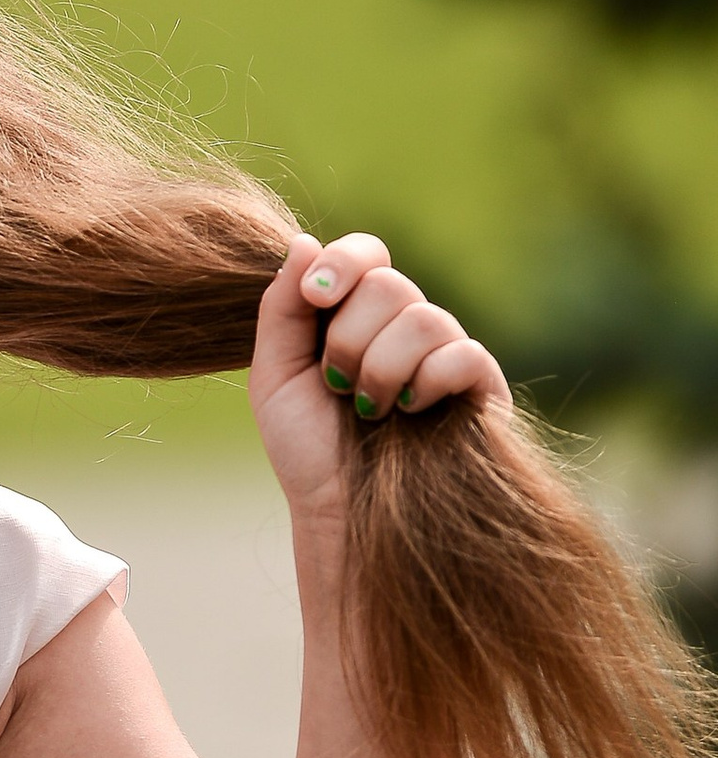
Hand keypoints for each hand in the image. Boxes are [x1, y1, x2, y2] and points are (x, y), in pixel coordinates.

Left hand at [251, 230, 509, 521]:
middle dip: (349, 338)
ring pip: (424, 318)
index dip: (342, 264)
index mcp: (358, 316)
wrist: (340, 515)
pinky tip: (411, 411)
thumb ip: (282, 308)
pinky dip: (427, 381)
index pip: (367, 254)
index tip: (316, 299)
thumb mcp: (275, 376)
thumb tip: (304, 241)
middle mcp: (406, 327)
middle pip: (389, 284)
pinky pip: (464, 354)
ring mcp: (447, 355)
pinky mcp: (482, 388)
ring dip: (381, 369)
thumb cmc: (308, 451)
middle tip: (337, 384)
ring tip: (369, 411)